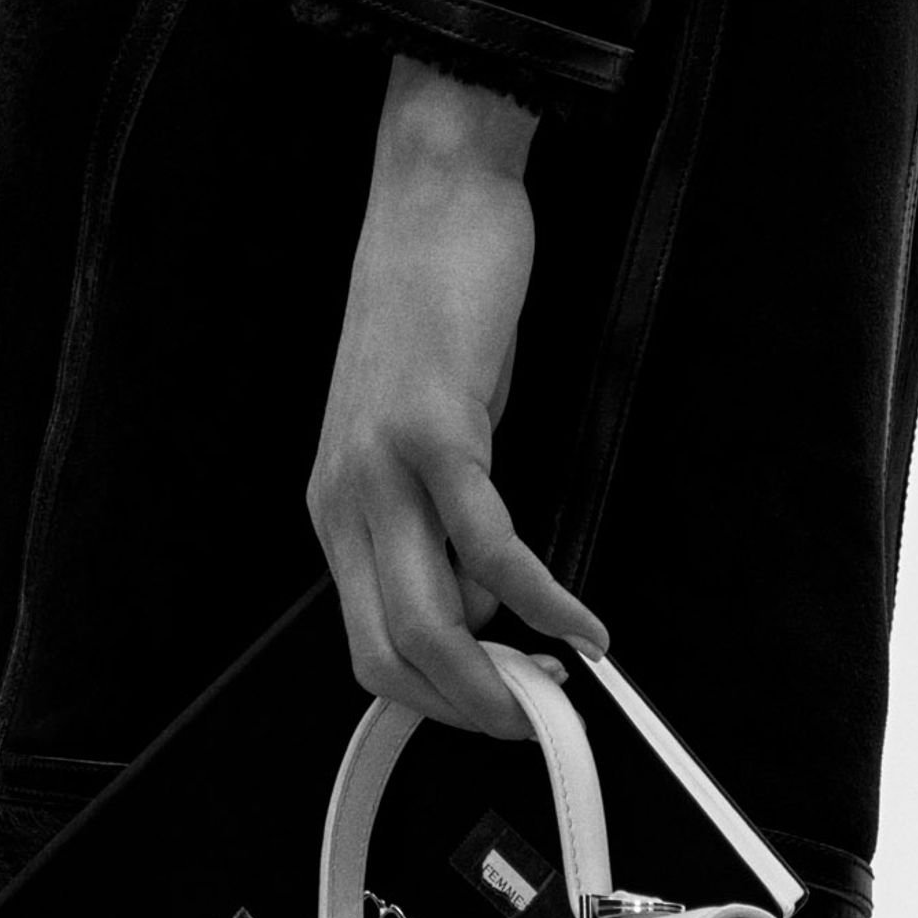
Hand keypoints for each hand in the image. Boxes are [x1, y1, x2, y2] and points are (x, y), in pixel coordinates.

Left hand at [307, 52, 606, 736]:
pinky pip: (491, 546)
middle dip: (472, 710)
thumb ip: (441, 510)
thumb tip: (489, 589)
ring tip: (564, 690)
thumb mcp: (425, 424)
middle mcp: (344, 497)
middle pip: (392, 653)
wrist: (430, 192)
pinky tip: (581, 623)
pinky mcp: (436, 429)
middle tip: (539, 725)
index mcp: (336, 503)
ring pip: (432, 620)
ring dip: (504, 678)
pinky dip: (543, 600)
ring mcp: (383, 466)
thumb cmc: (434, 299)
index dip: (435, 701)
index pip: (366, 645)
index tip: (500, 712)